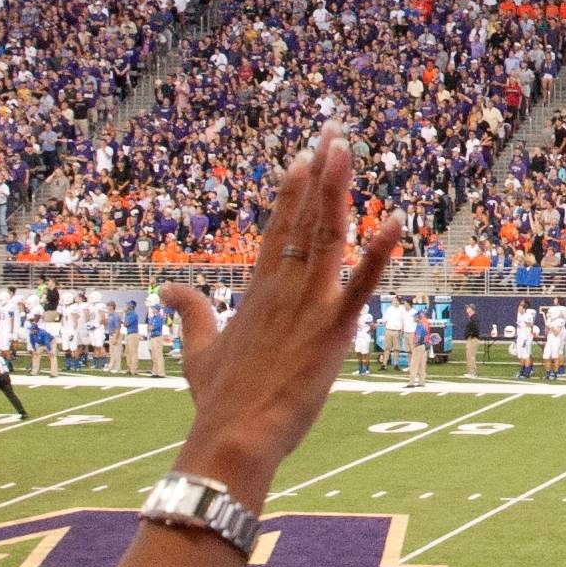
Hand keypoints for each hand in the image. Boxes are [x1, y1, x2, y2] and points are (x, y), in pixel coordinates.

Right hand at [158, 136, 411, 488]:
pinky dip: (380, 254)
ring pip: (327, 235)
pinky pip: (361, 285)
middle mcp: (284, 287)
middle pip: (305, 218)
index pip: (279, 228)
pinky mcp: (332, 329)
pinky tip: (398, 222)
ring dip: (338, 190)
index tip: (305, 155)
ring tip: (346, 149)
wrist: (232, 438)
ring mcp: (308, 304)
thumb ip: (191, 315)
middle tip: (335, 129)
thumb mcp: (199, 352)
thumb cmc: (220, 401)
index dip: (293, 190)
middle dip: (321, 171)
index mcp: (258, 290)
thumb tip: (168, 291)